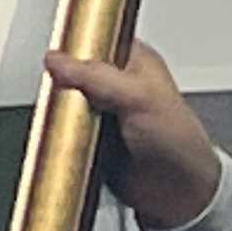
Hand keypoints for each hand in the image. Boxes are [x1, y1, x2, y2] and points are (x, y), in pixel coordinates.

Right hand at [40, 40, 221, 229]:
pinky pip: (65, 134)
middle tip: (58, 94)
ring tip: (62, 119)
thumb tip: (58, 62)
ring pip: (65, 104)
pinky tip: (63, 139)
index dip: (73, 43)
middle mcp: (116, 84)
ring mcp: (103, 113)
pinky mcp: (92, 140)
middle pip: (72, 73)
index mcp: (133, 60)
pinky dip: (61, 138)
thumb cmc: (178, 140)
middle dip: (61, 84)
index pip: (95, 38)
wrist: (178, 191)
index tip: (53, 55)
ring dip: (60, 114)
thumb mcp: (137, 96)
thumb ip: (96, 76)